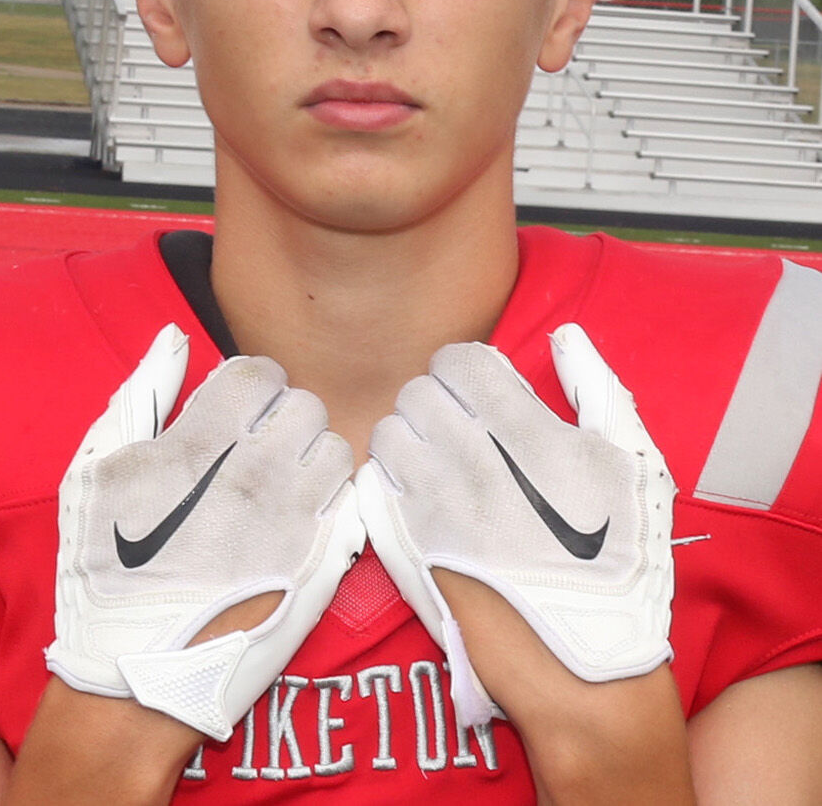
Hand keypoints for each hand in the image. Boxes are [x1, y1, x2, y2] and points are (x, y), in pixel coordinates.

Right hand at [46, 324, 364, 740]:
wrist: (134, 677)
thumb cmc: (104, 572)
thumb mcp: (95, 473)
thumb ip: (142, 393)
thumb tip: (174, 337)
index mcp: (201, 444)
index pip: (261, 373)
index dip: (250, 388)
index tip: (236, 415)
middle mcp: (255, 474)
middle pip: (305, 405)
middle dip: (283, 419)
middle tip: (258, 450)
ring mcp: (293, 521)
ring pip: (336, 450)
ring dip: (310, 458)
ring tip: (280, 485)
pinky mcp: (320, 565)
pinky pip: (350, 503)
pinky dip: (330, 502)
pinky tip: (298, 520)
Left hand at [355, 324, 674, 727]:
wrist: (585, 668)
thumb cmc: (621, 565)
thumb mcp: (633, 465)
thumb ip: (597, 388)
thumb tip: (566, 336)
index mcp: (525, 435)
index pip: (458, 361)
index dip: (468, 370)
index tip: (483, 395)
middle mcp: (471, 463)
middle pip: (418, 391)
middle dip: (439, 401)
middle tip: (463, 429)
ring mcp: (433, 507)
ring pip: (389, 434)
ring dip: (411, 438)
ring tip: (440, 461)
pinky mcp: (407, 549)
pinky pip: (372, 484)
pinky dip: (389, 481)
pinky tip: (419, 495)